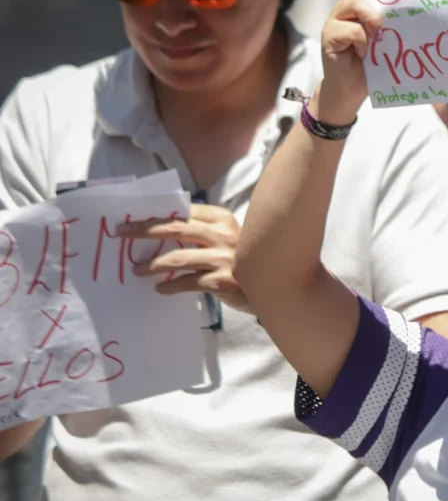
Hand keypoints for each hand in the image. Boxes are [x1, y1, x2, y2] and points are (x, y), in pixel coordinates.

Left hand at [117, 204, 249, 312]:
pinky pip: (188, 282)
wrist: (272, 284)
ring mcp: (224, 258)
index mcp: (223, 218)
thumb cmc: (242, 259)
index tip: (134, 218)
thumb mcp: (227, 237)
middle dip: (145, 230)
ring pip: (178, 257)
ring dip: (153, 264)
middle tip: (122, 234)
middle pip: (177, 228)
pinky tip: (161, 289)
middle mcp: (224, 234)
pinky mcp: (223, 280)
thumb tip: (164, 227)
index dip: (157, 214)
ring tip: (137, 271)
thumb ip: (204, 230)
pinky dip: (171, 286)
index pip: (184, 211)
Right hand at [317, 0, 390, 120]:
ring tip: (380, 35)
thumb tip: (417, 10)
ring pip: (354, 3)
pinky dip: (363, 42)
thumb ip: (391, 23)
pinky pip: (352, 30)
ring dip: (372, 17)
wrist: (350, 91)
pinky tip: (364, 54)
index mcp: (358, 5)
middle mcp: (344, 8)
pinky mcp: (329, 36)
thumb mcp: (385, 40)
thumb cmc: (371, 65)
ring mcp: (335, 21)